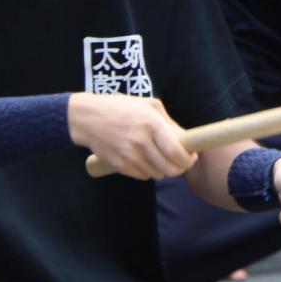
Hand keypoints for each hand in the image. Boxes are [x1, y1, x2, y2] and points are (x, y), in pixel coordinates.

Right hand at [68, 92, 196, 180]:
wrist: (89, 118)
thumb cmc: (122, 108)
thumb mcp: (149, 105)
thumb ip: (169, 123)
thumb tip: (186, 140)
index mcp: (151, 123)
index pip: (177, 152)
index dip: (188, 159)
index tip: (191, 157)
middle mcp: (141, 142)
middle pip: (169, 168)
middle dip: (179, 167)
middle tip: (179, 161)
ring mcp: (129, 156)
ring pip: (157, 174)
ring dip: (162, 169)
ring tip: (158, 156)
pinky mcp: (120, 166)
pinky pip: (143, 176)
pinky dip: (147, 171)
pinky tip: (143, 159)